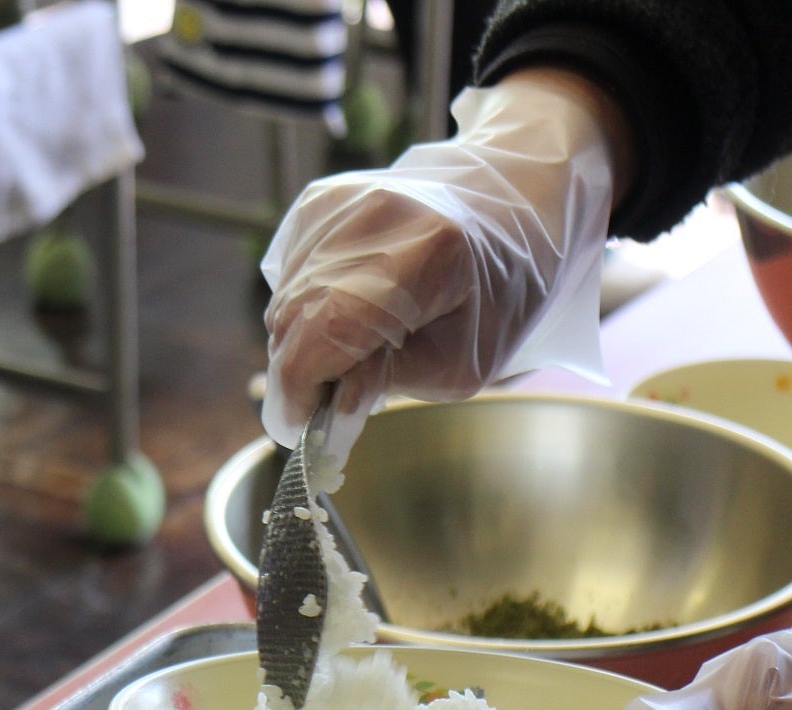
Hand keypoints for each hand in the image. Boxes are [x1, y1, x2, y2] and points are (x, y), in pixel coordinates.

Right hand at [261, 68, 628, 446]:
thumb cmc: (494, 298)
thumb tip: (327, 402)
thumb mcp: (460, 364)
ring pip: (284, 300)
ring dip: (303, 343)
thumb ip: (389, 382)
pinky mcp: (320, 201)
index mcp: (426, 255)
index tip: (297, 426)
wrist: (507, 213)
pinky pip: (288, 278)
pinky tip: (348, 311)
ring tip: (353, 351)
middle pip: (295, 316)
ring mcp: (340, 203)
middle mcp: (372, 216)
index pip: (330, 327)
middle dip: (300, 373)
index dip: (300, 387)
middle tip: (328, 401)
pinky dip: (305, 310)